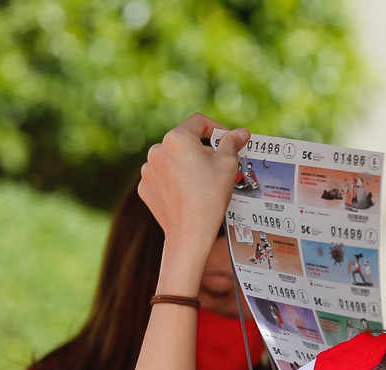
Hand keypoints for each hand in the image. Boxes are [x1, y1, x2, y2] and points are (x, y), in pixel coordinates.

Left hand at [139, 113, 249, 257]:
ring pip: (172, 160)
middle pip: (184, 142)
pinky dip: (175, 182)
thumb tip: (241, 133)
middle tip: (218, 168)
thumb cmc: (210, 196)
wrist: (190, 232)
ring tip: (202, 185)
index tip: (227, 141)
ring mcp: (148, 170)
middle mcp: (157, 150)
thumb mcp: (228, 164)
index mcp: (177, 138)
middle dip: (201, 151)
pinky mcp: (145, 188)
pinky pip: (163, 178)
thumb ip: (232, 143)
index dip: (216, 128)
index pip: (198, 122)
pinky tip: (187, 195)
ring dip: (186, 166)